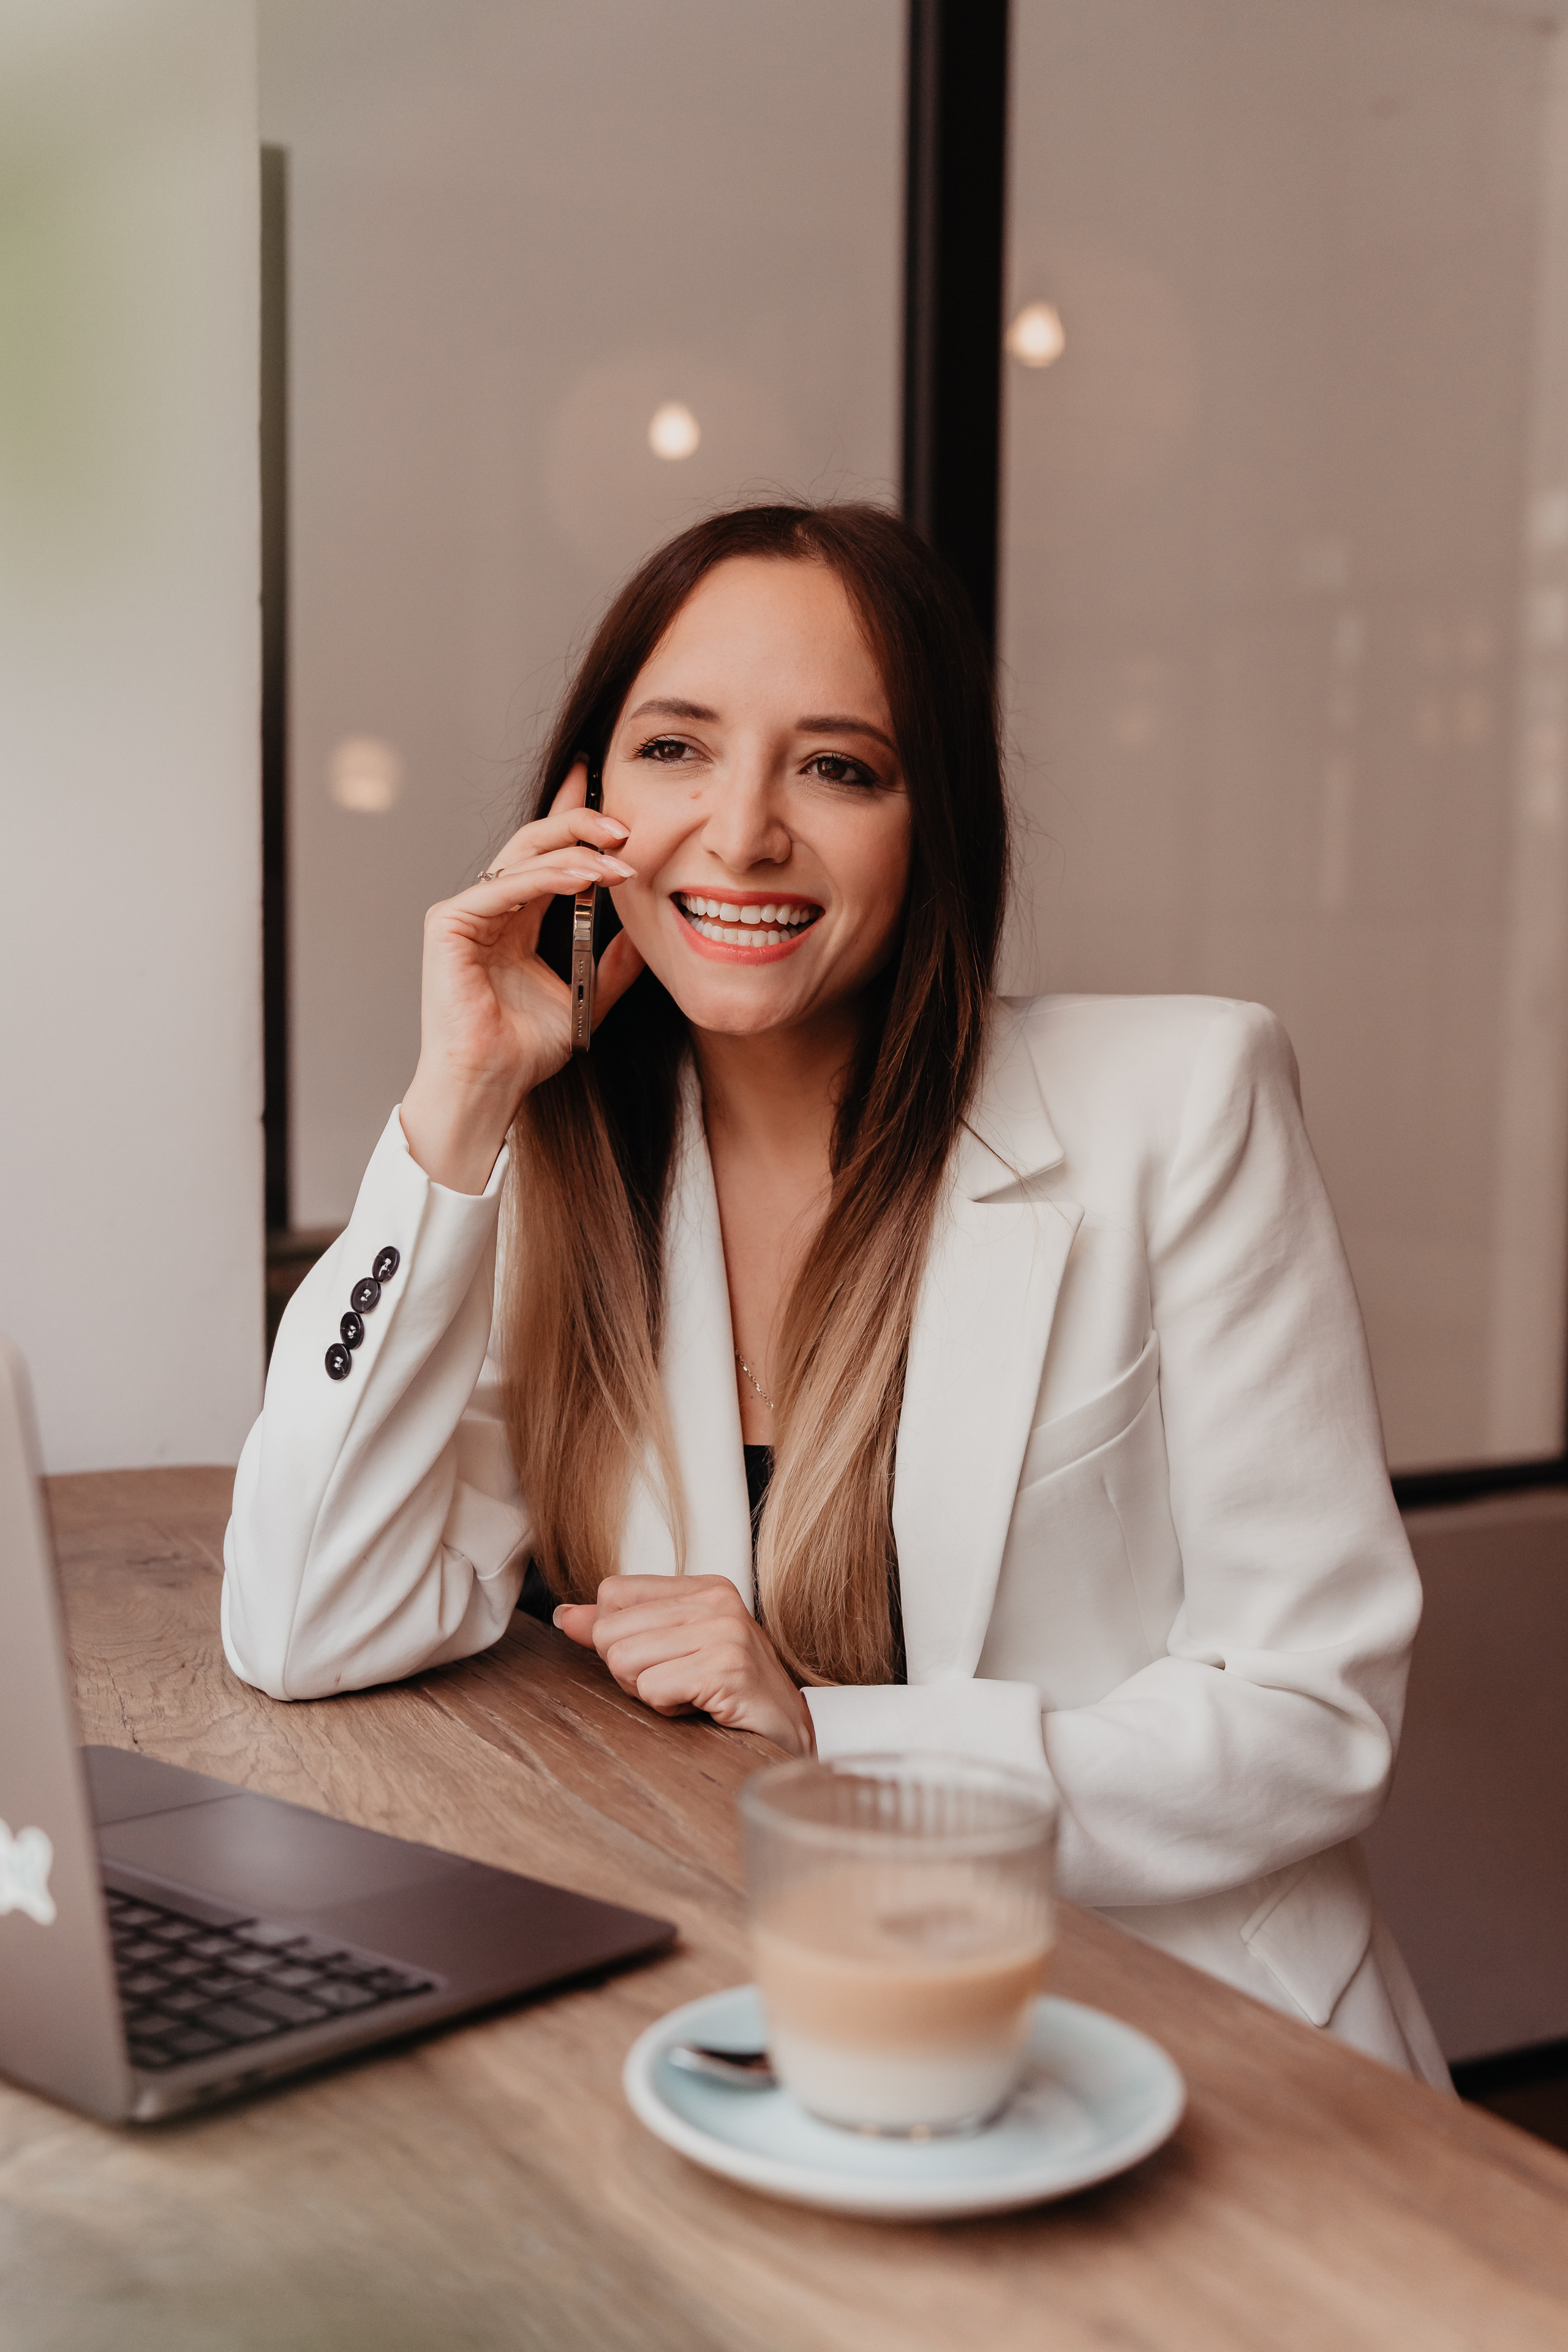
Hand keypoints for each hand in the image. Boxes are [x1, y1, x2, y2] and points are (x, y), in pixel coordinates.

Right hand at [399, 763, 646, 1192]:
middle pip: (535, 842)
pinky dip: (547, 877)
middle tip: (627, 824)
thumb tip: (648, 935)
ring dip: (576, 851)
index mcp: (517, 918)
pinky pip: (505, 885)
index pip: (548, 854)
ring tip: (620, 857)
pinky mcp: (450, 923)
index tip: (606, 789)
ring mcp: (467, 912)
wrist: (491, 1084)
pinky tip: (585, 877)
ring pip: (524, 856)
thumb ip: (614, 965)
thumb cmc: (525, 1050)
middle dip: (581, 823)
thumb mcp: (587, 998)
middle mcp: (490, 907)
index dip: (572, 816)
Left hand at [554, 1576, 815, 1755]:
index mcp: (702, 1587)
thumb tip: (565, 1616)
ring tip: (687, 1694)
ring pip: (624, 1661)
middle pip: (610, 1631)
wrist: (788, 1733)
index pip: (613, 1592)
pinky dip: (667, 1709)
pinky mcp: (727, 1669)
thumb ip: (620, 1629)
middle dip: (630, 1671)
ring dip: (648, 1693)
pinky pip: (652, 1689)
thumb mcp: (675, 1649)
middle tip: (674, 1683)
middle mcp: (715, 1601)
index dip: (618, 1636)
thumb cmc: (731, 1692)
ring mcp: (724, 1633)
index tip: (657, 1658)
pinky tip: (699, 1708)